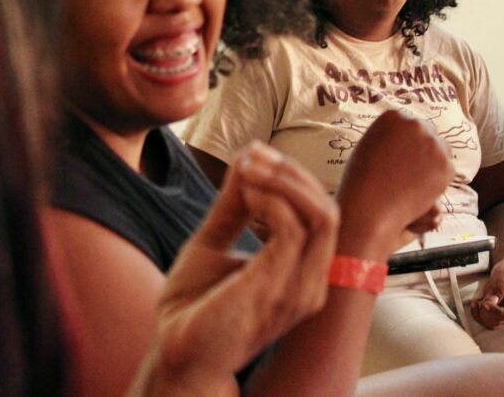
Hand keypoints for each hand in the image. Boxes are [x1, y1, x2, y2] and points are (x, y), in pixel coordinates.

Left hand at [138, 142, 337, 394]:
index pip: (322, 213)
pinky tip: (244, 192)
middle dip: (292, 173)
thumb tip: (246, 158)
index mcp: (301, 272)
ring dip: (282, 182)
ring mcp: (298, 290)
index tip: (254, 152)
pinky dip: (270, 202)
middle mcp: (309, 283)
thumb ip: (233, 204)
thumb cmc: (196, 305)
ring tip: (246, 169)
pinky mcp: (275, 291)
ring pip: (320, 217)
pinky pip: (292, 233)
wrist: (174, 351)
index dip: (293, 176)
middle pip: (328, 211)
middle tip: (253, 154)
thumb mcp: (214, 240)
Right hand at [335, 110, 454, 260]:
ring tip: (411, 182)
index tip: (398, 157)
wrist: (369, 207)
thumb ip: (390, 137)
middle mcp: (416, 124)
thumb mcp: (369, 146)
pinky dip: (436, 181)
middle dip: (422, 149)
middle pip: (428, 133)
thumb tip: (407, 140)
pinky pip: (445, 170)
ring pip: (441, 151)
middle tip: (409, 171)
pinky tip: (417, 191)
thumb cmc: (361, 180)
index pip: (409, 123)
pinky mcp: (446, 166)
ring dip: (432, 163)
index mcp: (393, 116)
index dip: (406, 142)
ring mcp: (434, 144)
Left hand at [470, 256, 503, 328]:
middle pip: (497, 323)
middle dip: (485, 314)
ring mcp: (501, 312)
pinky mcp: (494, 310)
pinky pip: (485, 320)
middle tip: (480, 301)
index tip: (485, 303)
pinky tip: (475, 304)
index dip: (495, 312)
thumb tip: (489, 304)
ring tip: (476, 303)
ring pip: (490, 324)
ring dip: (479, 316)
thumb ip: (498, 288)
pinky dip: (477, 315)